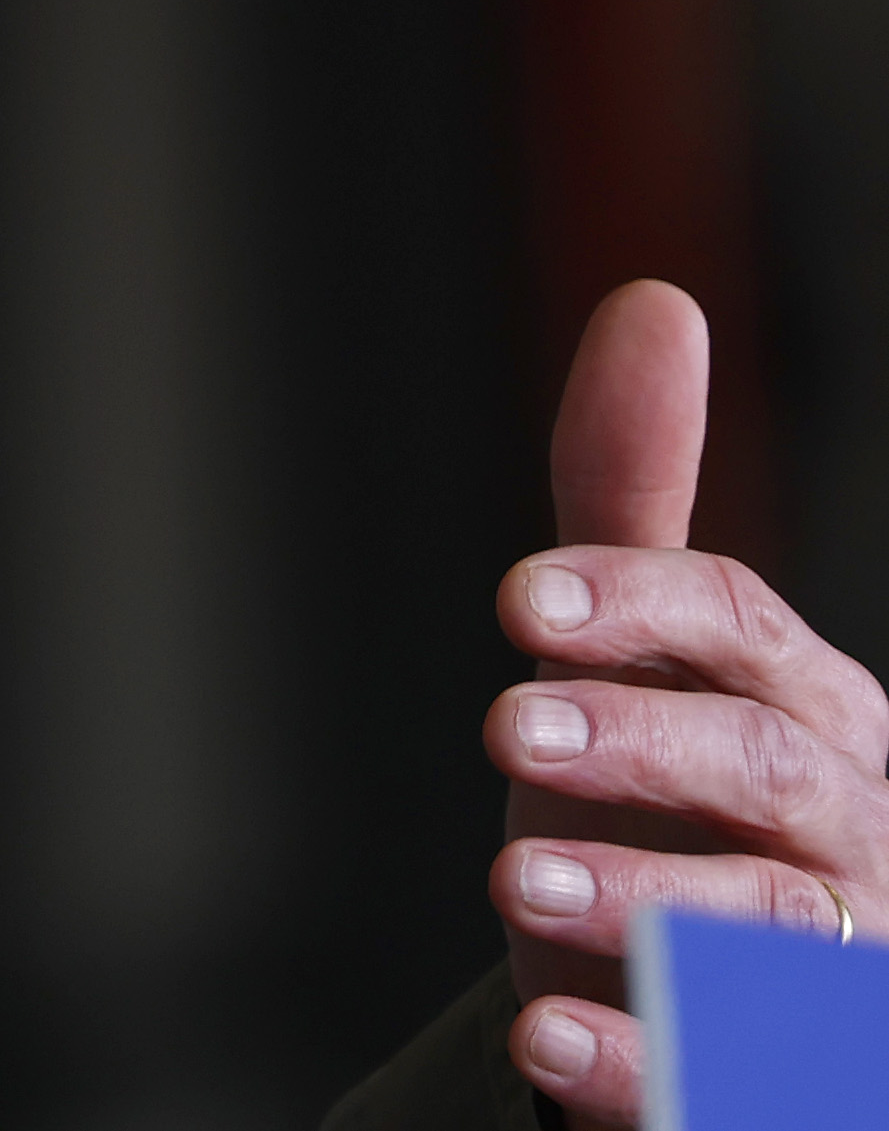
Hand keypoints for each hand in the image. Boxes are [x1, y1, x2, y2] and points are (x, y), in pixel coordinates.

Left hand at [487, 280, 888, 1118]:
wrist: (725, 999)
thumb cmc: (675, 798)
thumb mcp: (638, 655)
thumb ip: (631, 500)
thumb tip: (657, 302)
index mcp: (810, 710)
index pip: (741, 629)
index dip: (636, 605)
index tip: (518, 600)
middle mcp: (848, 831)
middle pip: (768, 766)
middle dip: (644, 742)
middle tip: (507, 724)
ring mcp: (839, 968)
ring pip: (775, 926)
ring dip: (646, 900)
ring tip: (513, 883)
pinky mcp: (797, 1078)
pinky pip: (740, 1081)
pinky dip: (646, 1062)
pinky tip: (548, 1041)